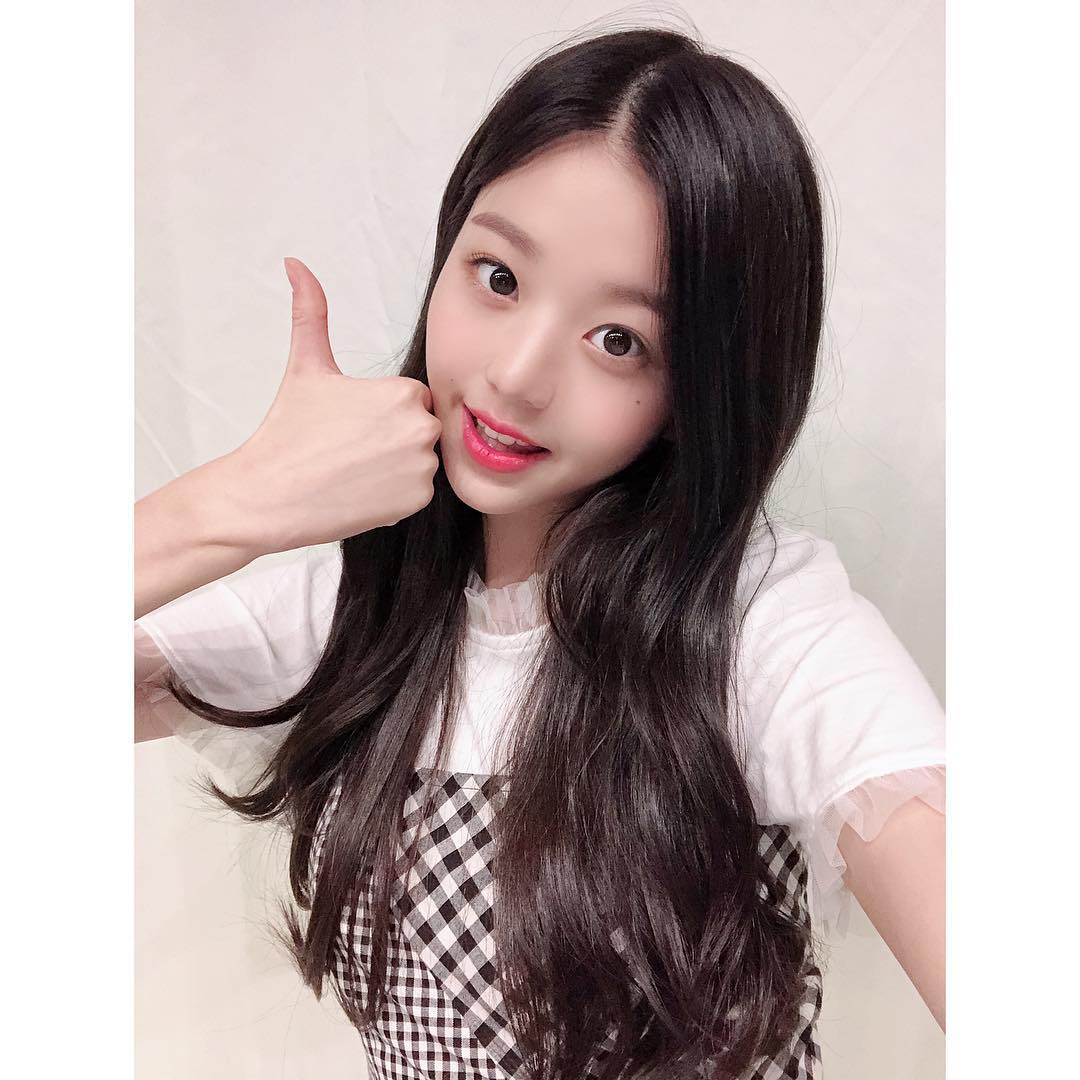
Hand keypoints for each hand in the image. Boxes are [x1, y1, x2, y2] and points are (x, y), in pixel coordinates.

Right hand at [227, 257, 441, 555]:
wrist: (269, 496)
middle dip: (392, 439)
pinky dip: (395, 494)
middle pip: (419, 430)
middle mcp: (421, 429)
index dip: (381, 413)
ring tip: (354, 471)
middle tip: (351, 450)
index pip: (412, 400)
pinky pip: (417, 493)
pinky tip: (361, 491)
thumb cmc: (287, 433)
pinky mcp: (417, 502)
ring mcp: (422, 469)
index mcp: (403, 393)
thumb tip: (296, 264)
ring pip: (419, 462)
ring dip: (395, 467)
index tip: (352, 426)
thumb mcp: (305, 367)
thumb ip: (311, 312)